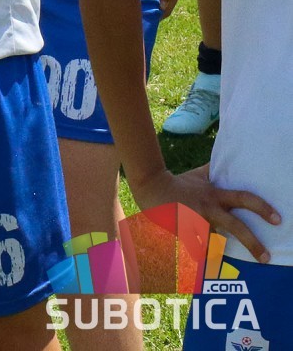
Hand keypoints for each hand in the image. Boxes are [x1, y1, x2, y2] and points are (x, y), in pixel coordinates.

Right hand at [132, 165, 280, 263]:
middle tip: (266, 258)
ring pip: (214, 243)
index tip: (278, 220)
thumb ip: (215, 172)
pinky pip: (194, 248)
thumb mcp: (199, 174)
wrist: (151, 186)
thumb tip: (231, 161)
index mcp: (215, 194)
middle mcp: (208, 208)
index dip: (262, 208)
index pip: (244, 198)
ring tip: (225, 268)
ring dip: (220, 254)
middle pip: (236, 227)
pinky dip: (199, 257)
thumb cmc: (178, 181)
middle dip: (253, 244)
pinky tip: (203, 267)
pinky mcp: (181, 230)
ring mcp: (195, 220)